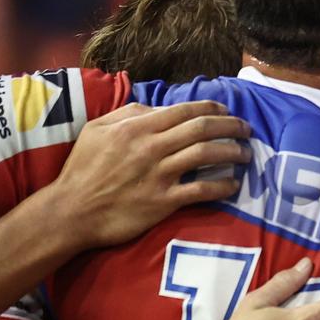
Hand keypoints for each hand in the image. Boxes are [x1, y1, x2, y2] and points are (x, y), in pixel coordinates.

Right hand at [52, 101, 251, 247]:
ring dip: (232, 152)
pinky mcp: (164, 201)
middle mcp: (152, 147)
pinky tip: (233, 184)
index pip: (184, 111)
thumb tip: (158, 107)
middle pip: (202, 129)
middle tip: (247, 129)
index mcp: (137, 127)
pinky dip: (222, 185)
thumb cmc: (83, 169)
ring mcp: (160, 174)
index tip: (227, 110)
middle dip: (230, 126)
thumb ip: (129, 114)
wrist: (72, 211)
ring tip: (246, 153)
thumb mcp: (97, 130)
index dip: (212, 108)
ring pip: (206, 155)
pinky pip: (202, 190)